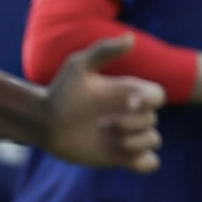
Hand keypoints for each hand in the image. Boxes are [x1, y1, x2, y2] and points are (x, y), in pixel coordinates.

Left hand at [43, 35, 164, 173]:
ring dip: (135, 142)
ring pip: (153, 140)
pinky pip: (149, 163)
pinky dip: (145, 162)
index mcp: (129, 93)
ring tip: (108, 139)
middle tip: (101, 124)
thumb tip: (130, 38)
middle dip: (130, 124)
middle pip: (152, 120)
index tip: (130, 104)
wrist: (44, 122)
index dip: (150, 100)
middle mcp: (132, 115)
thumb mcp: (78, 66)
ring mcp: (128, 136)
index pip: (157, 96)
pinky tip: (128, 159)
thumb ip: (103, 51)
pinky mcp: (122, 157)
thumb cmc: (61, 92)